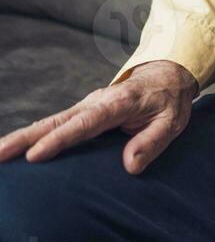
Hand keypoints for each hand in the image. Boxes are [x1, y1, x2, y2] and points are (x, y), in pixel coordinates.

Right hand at [0, 60, 196, 173]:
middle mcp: (96, 103)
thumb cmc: (170, 100)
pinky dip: (33, 135)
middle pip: (55, 121)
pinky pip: (55, 125)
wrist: (167, 74)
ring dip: (21, 137)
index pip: (85, 124)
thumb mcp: (172, 121)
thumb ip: (152, 141)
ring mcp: (86, 107)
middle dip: (24, 138)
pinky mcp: (82, 113)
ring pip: (49, 122)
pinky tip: (15, 150)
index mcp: (118, 104)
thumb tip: (130, 166)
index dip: (59, 139)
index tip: (35, 155)